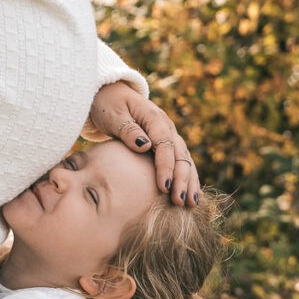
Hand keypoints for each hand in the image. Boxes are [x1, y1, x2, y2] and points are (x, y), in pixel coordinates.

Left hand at [85, 81, 200, 206]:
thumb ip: (128, 129)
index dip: (165, 167)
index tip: (163, 187)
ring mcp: (168, 135)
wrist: (110, 94)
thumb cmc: (108, 105)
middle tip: (179, 201)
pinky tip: (190, 195)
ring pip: (184, 159)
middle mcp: (166, 127)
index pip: (164, 145)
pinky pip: (179, 161)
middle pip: (179, 154)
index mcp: (154, 119)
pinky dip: (186, 177)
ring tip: (191, 203)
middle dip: (182, 179)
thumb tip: (145, 144)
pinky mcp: (166, 144)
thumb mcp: (113, 115)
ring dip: (189, 181)